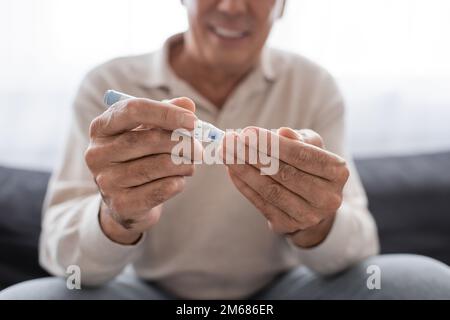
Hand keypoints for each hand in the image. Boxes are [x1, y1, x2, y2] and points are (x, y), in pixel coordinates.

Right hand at [85, 97, 200, 244]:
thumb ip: (167, 114)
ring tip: (190, 165)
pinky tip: (179, 180)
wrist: (126, 203)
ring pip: (160, 165)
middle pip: (150, 139)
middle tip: (199, 149)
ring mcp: (106, 181)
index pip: (134, 110)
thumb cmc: (140, 158)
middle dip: (183, 142)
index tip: (193, 121)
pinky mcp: (120, 204)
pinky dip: (178, 182)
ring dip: (184, 164)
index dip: (167, 113)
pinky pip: (162, 189)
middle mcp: (97, 153)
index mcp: (101, 127)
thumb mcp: (148, 131)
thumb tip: (187, 104)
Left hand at [221, 127, 349, 247]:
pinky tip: (231, 169)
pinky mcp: (287, 225)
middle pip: (283, 173)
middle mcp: (327, 198)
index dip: (272, 143)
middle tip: (229, 140)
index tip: (247, 131)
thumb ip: (298, 139)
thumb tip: (282, 132)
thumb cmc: (310, 167)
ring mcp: (307, 215)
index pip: (301, 155)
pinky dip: (243, 185)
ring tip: (225, 153)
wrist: (313, 204)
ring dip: (242, 169)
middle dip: (251, 154)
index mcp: (337, 172)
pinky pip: (260, 202)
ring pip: (269, 189)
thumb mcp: (311, 147)